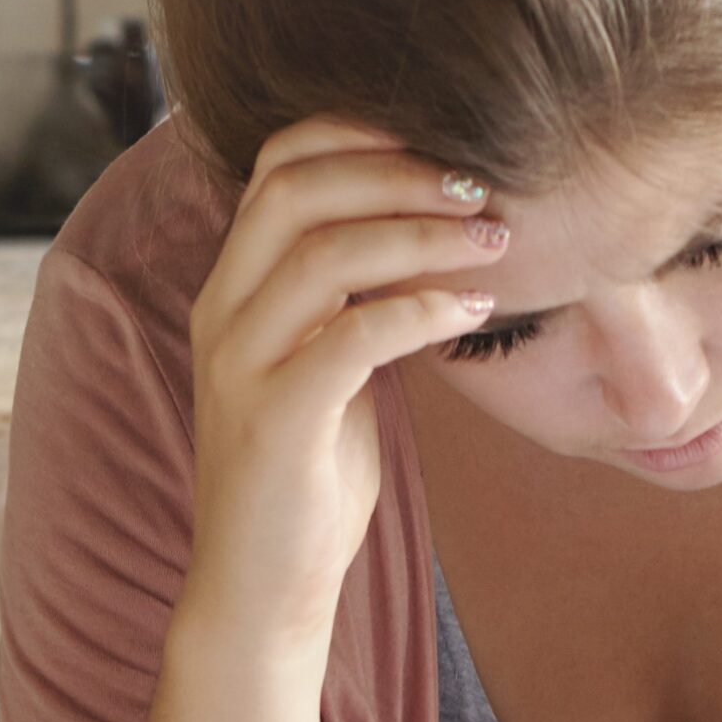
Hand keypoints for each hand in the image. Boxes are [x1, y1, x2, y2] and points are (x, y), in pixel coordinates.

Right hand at [182, 119, 513, 657]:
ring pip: (325, 254)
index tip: (443, 145)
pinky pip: (350, 336)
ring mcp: (241, 362)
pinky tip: (473, 310)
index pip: (277, 166)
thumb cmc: (310, 477)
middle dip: (398, 174)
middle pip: (296, 189)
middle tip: (482, 190)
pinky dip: (420, 311)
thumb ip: (353, 304)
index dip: (357, 136)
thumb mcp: (332, 370)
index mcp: (235, 287)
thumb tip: (424, 244)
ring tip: (498, 243)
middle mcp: (224, 309)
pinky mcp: (274, 418)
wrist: (264, 585)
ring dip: (424, 237)